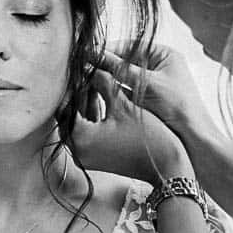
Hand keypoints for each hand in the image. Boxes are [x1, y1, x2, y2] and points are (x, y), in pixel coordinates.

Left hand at [73, 76, 190, 182]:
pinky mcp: (94, 160)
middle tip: (88, 73)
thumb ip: (102, 82)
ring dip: (86, 104)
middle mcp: (76, 150)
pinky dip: (92, 118)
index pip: (65, 103)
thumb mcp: (122, 103)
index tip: (80, 68)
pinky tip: (102, 101)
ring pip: (77, 124)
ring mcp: (85, 157)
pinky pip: (86, 134)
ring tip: (97, 83)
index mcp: (79, 136)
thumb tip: (90, 66)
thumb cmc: (146, 136)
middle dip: (79, 93)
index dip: (74, 83)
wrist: (166, 166)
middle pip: (69, 115)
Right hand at [95, 45, 212, 141]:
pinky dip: (114, 93)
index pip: (131, 46)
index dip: (109, 50)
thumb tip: (94, 54)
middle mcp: (158, 67)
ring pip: (123, 78)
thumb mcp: (146, 84)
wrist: (193, 140)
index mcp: (164, 55)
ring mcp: (152, 84)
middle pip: (125, 62)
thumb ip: (119, 68)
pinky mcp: (146, 101)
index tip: (89, 54)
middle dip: (106, 66)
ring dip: (108, 80)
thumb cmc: (179, 108)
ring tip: (88, 82)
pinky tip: (99, 95)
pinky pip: (125, 92)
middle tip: (85, 69)